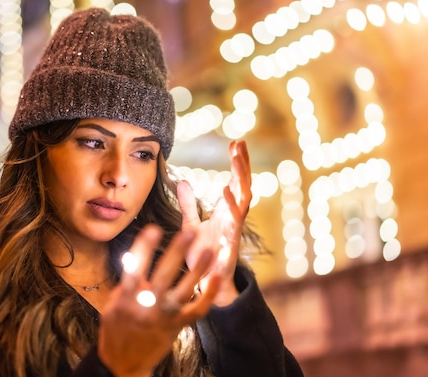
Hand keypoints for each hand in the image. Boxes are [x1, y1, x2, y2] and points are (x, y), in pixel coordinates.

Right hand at [98, 225, 220, 376]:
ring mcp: (164, 317)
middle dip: (177, 252)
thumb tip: (133, 257)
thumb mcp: (112, 305)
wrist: (124, 364)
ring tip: (210, 250)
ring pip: (184, 291)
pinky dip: (209, 294)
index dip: (144, 247)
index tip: (154, 228)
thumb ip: (125, 283)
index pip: (134, 268)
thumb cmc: (116, 329)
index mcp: (126, 299)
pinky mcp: (177, 326)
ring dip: (198, 270)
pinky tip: (217, 277)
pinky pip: (197, 310)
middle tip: (189, 232)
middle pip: (164, 275)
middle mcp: (146, 307)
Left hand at [178, 140, 251, 306]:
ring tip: (236, 160)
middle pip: (243, 185)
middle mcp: (233, 217)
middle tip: (240, 143)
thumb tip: (183, 182)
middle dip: (242, 164)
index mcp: (225, 211)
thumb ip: (189, 205)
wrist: (206, 284)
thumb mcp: (192, 224)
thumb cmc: (202, 255)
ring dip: (241, 178)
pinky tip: (224, 190)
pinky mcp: (231, 242)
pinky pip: (235, 222)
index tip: (236, 142)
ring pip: (244, 199)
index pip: (235, 181)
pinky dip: (231, 206)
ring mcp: (234, 229)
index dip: (237, 163)